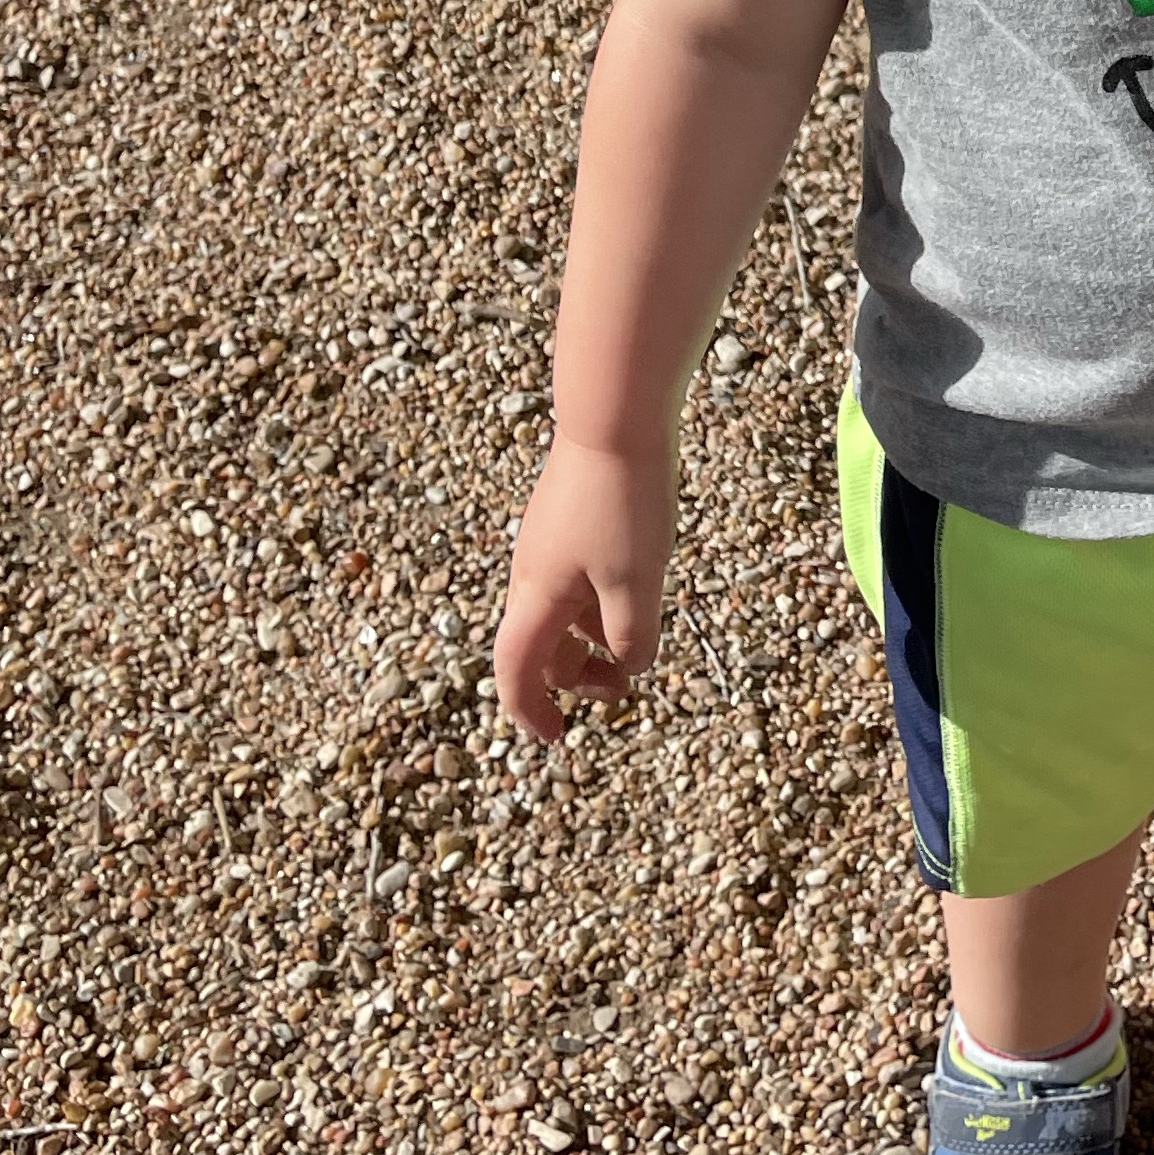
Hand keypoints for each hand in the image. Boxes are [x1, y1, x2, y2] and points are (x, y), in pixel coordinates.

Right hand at [493, 433, 675, 743]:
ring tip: (638, 635)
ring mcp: (548, 542)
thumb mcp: (637, 584)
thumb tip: (630, 670)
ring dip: (593, 637)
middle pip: (541, 646)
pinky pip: (577, 578)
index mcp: (536, 596)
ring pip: (563, 611)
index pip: (515, 672)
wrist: (614, 416)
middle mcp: (532, 572)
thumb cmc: (623, 501)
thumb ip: (632, 639)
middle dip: (577, 676)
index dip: (530, 712)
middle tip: (623, 684)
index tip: (557, 738)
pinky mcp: (568, 518)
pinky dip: (600, 599)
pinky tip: (638, 585)